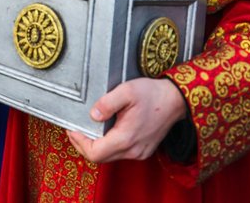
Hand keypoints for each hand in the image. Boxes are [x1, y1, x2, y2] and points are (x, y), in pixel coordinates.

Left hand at [67, 77, 187, 162]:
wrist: (177, 99)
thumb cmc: (152, 94)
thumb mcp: (127, 91)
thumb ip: (107, 103)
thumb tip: (93, 115)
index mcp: (126, 138)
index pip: (95, 153)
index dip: (79, 143)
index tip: (72, 129)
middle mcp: (133, 151)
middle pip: (100, 158)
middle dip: (83, 145)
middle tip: (75, 130)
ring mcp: (139, 153)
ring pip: (109, 157)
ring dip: (95, 146)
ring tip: (86, 129)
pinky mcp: (142, 150)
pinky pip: (119, 153)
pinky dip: (107, 146)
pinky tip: (103, 132)